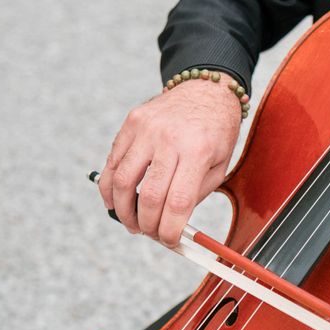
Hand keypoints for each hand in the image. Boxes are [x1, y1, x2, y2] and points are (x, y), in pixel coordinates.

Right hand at [99, 73, 241, 245]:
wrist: (205, 89)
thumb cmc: (216, 131)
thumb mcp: (219, 164)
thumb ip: (196, 194)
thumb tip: (173, 224)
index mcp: (197, 151)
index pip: (178, 202)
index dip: (170, 229)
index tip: (169, 241)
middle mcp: (170, 139)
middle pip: (150, 196)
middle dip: (147, 224)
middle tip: (149, 233)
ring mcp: (147, 129)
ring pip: (124, 180)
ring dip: (123, 210)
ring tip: (130, 222)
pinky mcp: (132, 123)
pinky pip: (114, 161)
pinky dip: (110, 186)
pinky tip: (114, 201)